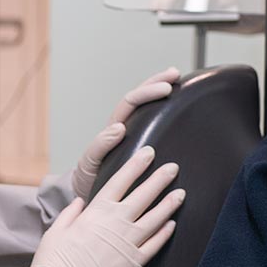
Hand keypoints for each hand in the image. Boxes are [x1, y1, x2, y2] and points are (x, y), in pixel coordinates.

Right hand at [33, 146, 183, 266]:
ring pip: (155, 218)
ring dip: (169, 204)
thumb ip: (69, 215)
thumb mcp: (55, 233)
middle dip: (159, 179)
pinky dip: (165, 234)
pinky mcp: (134, 265)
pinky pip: (154, 245)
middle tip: (174, 167)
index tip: (148, 153)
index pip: (121, 181)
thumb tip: (79, 202)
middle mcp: (116, 224)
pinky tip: (173, 225)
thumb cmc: (54, 265)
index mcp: (96, 212)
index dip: (136, 166)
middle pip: (143, 196)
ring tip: (181, 193)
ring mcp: (128, 244)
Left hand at [72, 67, 180, 201]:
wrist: (89, 193)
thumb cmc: (89, 178)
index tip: (166, 89)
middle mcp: (124, 126)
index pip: (131, 102)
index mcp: (114, 128)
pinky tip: (178, 106)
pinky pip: (154, 124)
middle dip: (156, 81)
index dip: (148, 93)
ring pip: (147, 106)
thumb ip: (100, 145)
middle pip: (140, 96)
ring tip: (177, 79)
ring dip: (160, 89)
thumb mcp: (90, 161)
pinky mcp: (141, 146)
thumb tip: (118, 128)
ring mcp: (134, 135)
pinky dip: (166, 110)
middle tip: (174, 74)